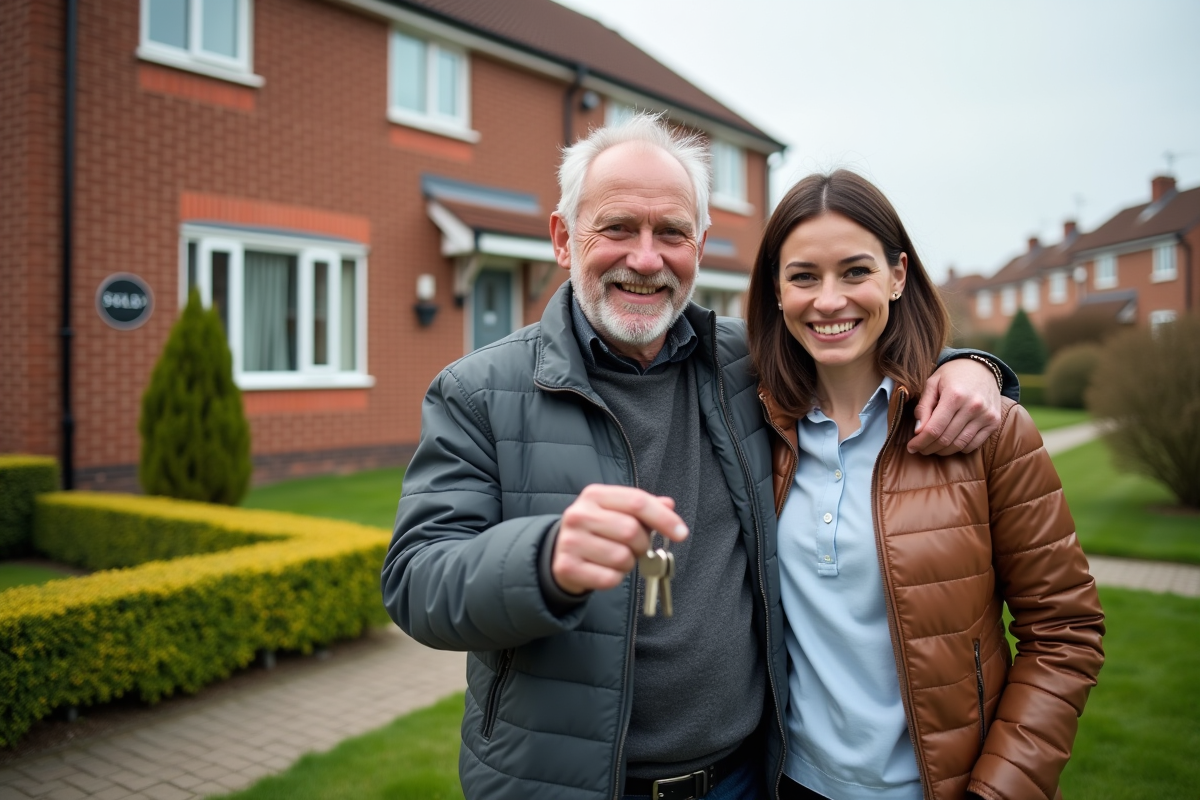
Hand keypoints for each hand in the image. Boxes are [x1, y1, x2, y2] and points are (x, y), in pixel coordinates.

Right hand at [551, 485, 687, 594]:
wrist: (560, 551)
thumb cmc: (598, 530)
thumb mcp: (617, 511)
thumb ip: (644, 507)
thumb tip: (669, 505)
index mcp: (594, 495)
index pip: (637, 501)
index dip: (664, 519)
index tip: (681, 533)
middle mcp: (578, 514)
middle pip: (631, 531)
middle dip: (642, 545)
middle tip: (636, 548)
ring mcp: (570, 541)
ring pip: (622, 558)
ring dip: (628, 563)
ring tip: (617, 558)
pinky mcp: (566, 567)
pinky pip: (609, 578)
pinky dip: (615, 578)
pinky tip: (605, 570)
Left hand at [908, 358, 1001, 454]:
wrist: (981, 367)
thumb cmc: (952, 375)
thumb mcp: (932, 383)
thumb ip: (923, 407)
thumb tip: (917, 431)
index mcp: (955, 395)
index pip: (934, 429)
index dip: (920, 442)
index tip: (911, 447)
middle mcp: (973, 406)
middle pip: (946, 439)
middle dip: (928, 448)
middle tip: (919, 449)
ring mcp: (986, 415)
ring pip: (959, 445)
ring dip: (942, 451)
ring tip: (932, 447)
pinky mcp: (994, 422)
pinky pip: (973, 445)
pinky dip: (959, 448)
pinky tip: (949, 443)